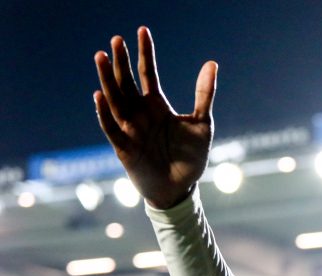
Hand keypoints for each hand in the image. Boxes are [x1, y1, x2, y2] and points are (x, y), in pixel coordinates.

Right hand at [94, 27, 216, 208]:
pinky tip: (100, 96)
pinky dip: (105, 113)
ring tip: (101, 57)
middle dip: (121, 62)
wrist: (181, 189)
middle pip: (127, 82)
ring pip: (115, 99)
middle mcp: (139, 113)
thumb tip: (211, 62)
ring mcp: (130, 129)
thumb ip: (204, 94)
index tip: (141, 30)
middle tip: (116, 40)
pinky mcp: (124, 147)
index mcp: (156, 106)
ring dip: (107, 80)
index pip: (148, 73)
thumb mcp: (201, 123)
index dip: (145, 53)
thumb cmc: (190, 158)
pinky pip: (111, 128)